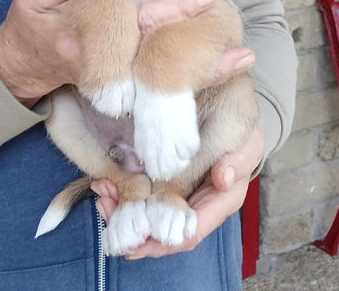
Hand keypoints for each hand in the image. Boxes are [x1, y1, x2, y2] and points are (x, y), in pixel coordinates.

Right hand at [0, 0, 244, 106]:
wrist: (17, 68)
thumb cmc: (26, 25)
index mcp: (89, 40)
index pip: (137, 24)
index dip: (172, 11)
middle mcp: (109, 65)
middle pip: (159, 58)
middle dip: (200, 57)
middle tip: (244, 51)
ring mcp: (116, 79)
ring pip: (163, 76)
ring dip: (203, 72)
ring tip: (243, 60)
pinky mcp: (122, 84)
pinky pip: (158, 82)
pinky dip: (189, 78)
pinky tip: (222, 70)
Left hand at [92, 127, 264, 258]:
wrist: (224, 95)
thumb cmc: (236, 116)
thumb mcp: (235, 133)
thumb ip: (234, 158)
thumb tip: (224, 180)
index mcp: (222, 200)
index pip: (191, 234)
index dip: (161, 243)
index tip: (133, 242)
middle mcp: (198, 203)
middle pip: (163, 231)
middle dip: (132, 226)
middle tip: (106, 205)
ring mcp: (179, 191)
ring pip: (147, 214)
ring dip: (122, 207)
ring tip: (102, 190)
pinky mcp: (163, 177)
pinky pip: (141, 193)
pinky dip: (124, 189)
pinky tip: (105, 181)